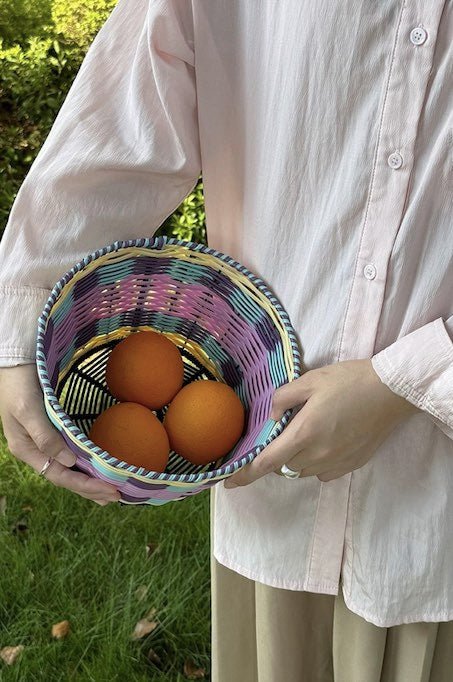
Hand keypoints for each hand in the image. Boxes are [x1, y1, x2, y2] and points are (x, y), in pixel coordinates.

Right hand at [0, 364, 120, 504]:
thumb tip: (69, 462)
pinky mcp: (49, 433)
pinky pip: (68, 456)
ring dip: (87, 482)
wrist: (15, 363)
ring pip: (67, 470)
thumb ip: (46, 437)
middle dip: (89, 489)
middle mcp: (34, 451)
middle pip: (64, 478)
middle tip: (116, 496)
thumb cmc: (19, 385)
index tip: (109, 490)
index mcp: (26, 450)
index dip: (84, 485)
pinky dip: (83, 466)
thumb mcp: (28, 410)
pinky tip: (94, 470)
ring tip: (108, 493)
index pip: (59, 476)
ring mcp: (41, 443)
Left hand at [224, 359, 419, 487]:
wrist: (390, 392)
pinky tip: (325, 441)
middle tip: (284, 432)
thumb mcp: (310, 381)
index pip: (267, 462)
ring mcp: (336, 463)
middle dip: (277, 454)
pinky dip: (316, 462)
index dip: (245, 475)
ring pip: (302, 470)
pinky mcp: (351, 465)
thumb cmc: (348, 381)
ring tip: (308, 433)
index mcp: (304, 433)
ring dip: (296, 458)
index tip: (228, 483)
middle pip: (284, 466)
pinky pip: (322, 472)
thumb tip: (271, 417)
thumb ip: (282, 399)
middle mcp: (318, 454)